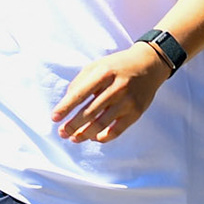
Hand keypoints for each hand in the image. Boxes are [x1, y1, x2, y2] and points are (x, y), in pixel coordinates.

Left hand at [51, 42, 170, 143]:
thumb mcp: (98, 65)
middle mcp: (117, 88)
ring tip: (74, 138)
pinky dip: (103, 137)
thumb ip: (81, 82)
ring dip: (85, 134)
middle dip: (73, 125)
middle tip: (62, 133)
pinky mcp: (136, 112)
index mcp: (104, 73)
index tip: (54, 118)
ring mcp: (128, 101)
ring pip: (102, 124)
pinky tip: (93, 137)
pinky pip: (117, 131)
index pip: (81, 93)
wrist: (149, 64)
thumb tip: (67, 103)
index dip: (66, 107)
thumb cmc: (117, 66)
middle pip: (90, 112)